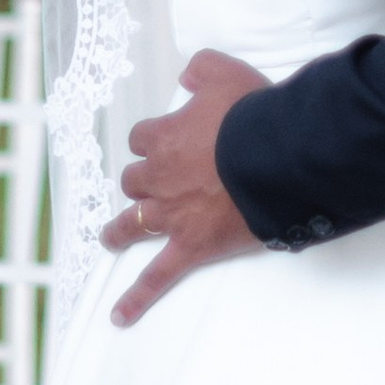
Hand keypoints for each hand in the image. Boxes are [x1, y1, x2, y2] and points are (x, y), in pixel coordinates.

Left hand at [105, 50, 271, 322]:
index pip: (142, 138)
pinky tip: (119, 316)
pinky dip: (137, 298)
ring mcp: (171, 215)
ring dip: (119, 230)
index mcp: (163, 137)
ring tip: (109, 239)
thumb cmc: (252, 115)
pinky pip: (157, 277)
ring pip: (132, 223)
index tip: (163, 141)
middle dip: (140, 181)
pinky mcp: (191, 246)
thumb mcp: (224, 71)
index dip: (153, 139)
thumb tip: (187, 76)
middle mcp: (159, 177)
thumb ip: (200, 69)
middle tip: (150, 184)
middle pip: (134, 180)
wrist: (275, 157)